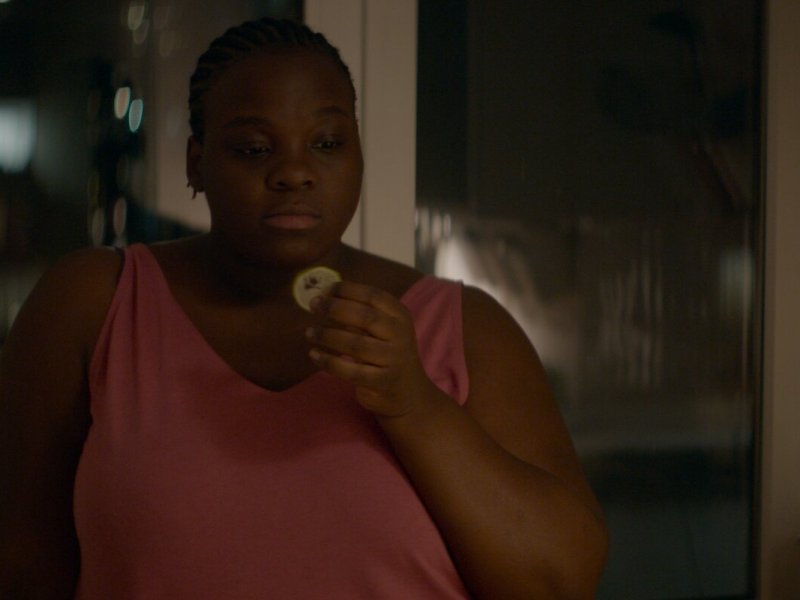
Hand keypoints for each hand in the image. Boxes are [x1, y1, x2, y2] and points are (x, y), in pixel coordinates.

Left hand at [305, 281, 433, 416]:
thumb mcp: (383, 329)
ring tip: (309, 332)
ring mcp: (393, 360)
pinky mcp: (382, 382)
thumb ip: (360, 314)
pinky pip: (350, 371)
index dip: (347, 290)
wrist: (409, 392)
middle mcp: (400, 335)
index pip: (374, 296)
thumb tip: (325, 296)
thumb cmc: (388, 353)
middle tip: (313, 305)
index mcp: (400, 316)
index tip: (325, 289)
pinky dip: (329, 362)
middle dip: (335, 308)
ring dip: (328, 336)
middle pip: (365, 317)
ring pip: (356, 344)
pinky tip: (314, 354)